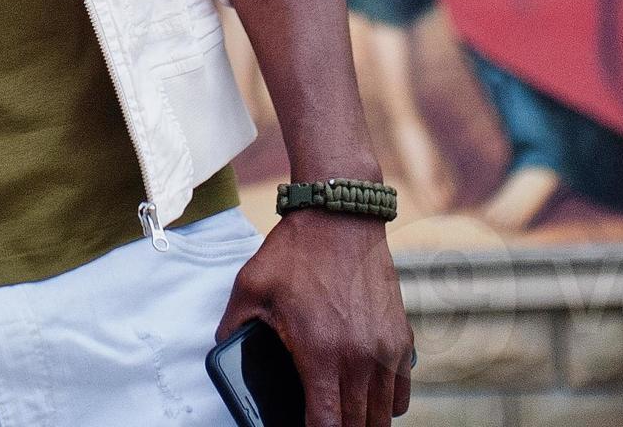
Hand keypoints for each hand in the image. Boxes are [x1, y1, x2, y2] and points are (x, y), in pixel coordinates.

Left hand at [219, 211, 413, 425]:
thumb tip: (221, 352)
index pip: (326, 425)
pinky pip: (401, 390)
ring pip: (383, 415)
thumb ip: (232, 327)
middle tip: (322, 421)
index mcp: (320, 355)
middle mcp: (358, 359)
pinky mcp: (401, 337)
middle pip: (357, 426)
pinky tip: (371, 402)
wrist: (341, 216)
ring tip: (346, 419)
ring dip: (364, 422)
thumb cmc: (295, 252)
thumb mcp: (250, 288)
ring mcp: (384, 350)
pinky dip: (388, 404)